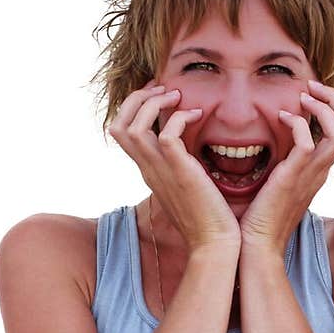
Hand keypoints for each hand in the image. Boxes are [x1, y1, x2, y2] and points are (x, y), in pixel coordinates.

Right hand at [108, 81, 240, 254]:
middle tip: (164, 89)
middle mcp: (148, 170)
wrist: (214, 243)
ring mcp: (161, 172)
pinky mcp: (181, 174)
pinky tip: (197, 115)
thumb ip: (178, 165)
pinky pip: (167, 136)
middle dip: (137, 99)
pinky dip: (179, 118)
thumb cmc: (206, 217)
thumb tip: (185, 147)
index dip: (134, 107)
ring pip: (134, 127)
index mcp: (148, 171)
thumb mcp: (185, 185)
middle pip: (119, 126)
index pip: (121, 133)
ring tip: (178, 96)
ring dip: (154, 103)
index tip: (157, 94)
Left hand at [238, 80, 333, 255]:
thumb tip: (277, 146)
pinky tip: (279, 117)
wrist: (256, 245)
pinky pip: (307, 142)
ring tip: (303, 96)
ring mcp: (311, 175)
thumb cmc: (262, 218)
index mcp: (320, 171)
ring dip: (324, 107)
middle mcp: (322, 171)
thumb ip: (286, 164)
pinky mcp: (293, 178)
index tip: (311, 96)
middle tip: (311, 87)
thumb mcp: (280, 185)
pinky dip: (297, 122)